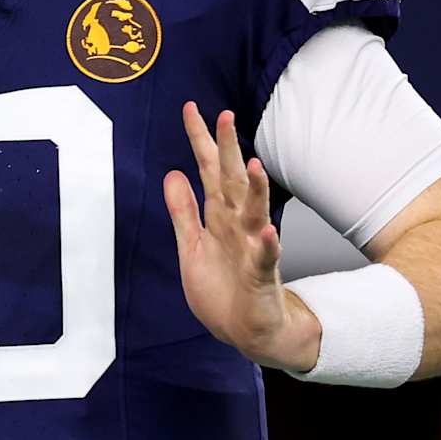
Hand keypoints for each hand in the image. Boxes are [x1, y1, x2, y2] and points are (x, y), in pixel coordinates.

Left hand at [163, 102, 319, 371]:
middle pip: (232, 180)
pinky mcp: (261, 276)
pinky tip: (268, 230)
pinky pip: (265, 258)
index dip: (200, 141)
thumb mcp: (191, 246)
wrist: (247, 331)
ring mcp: (252, 248)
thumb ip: (183, 211)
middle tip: (225, 115)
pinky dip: (267, 245)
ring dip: (254, 189)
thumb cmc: (222, 289)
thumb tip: (172, 173)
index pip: (209, 170)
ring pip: (254, 212)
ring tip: (252, 164)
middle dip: (229, 149)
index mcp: (218, 216)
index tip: (191, 108)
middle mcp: (237, 225)